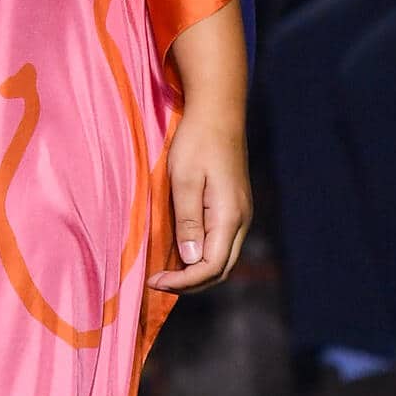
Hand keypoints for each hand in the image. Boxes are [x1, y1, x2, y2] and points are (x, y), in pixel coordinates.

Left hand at [146, 111, 251, 292]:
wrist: (218, 112)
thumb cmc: (197, 142)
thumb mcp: (184, 180)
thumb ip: (188, 222)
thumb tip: (190, 260)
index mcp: (229, 216)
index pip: (210, 267)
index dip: (183, 281)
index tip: (154, 280)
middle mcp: (241, 220)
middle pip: (220, 269)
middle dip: (190, 283)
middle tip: (158, 281)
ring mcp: (240, 213)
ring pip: (222, 258)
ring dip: (196, 271)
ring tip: (167, 272)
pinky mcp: (234, 206)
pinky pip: (221, 242)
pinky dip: (202, 256)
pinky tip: (180, 251)